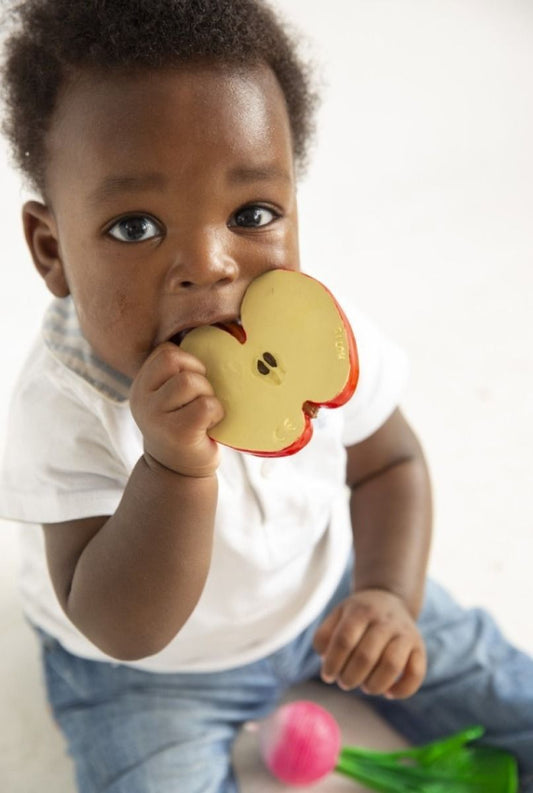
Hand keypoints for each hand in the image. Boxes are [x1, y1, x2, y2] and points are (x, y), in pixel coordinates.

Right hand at [130, 342, 223, 477]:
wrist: (179, 473)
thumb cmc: (185, 426)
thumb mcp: (172, 398)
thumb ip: (181, 373)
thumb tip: (228, 332)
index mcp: (142, 385)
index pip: (165, 352)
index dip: (187, 361)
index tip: (195, 381)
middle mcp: (141, 399)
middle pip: (177, 362)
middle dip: (199, 376)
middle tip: (201, 399)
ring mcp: (155, 416)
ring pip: (191, 382)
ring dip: (208, 395)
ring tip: (205, 413)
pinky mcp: (176, 432)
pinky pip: (206, 405)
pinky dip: (216, 412)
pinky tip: (210, 425)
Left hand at [313, 588, 426, 698]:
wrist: (389, 598)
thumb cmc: (358, 614)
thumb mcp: (337, 614)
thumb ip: (324, 635)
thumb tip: (325, 660)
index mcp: (361, 611)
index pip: (344, 640)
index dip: (333, 663)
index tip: (327, 675)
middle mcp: (385, 620)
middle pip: (366, 656)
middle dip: (350, 678)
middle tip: (344, 682)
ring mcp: (405, 633)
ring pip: (392, 666)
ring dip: (374, 685)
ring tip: (364, 687)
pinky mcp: (420, 647)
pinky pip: (416, 674)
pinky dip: (402, 690)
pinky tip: (388, 693)